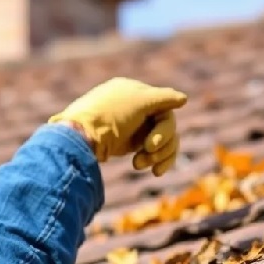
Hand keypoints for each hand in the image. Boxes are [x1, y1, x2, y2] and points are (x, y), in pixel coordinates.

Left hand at [49, 77, 187, 175]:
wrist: (80, 138)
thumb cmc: (110, 116)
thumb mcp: (140, 102)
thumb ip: (164, 98)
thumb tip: (183, 99)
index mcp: (134, 91)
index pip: (164, 107)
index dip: (164, 127)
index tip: (152, 142)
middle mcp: (134, 107)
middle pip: (167, 126)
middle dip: (162, 143)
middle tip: (147, 152)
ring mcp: (132, 125)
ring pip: (163, 141)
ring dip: (158, 155)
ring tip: (139, 165)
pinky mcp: (128, 143)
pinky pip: (153, 151)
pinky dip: (155, 161)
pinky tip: (154, 172)